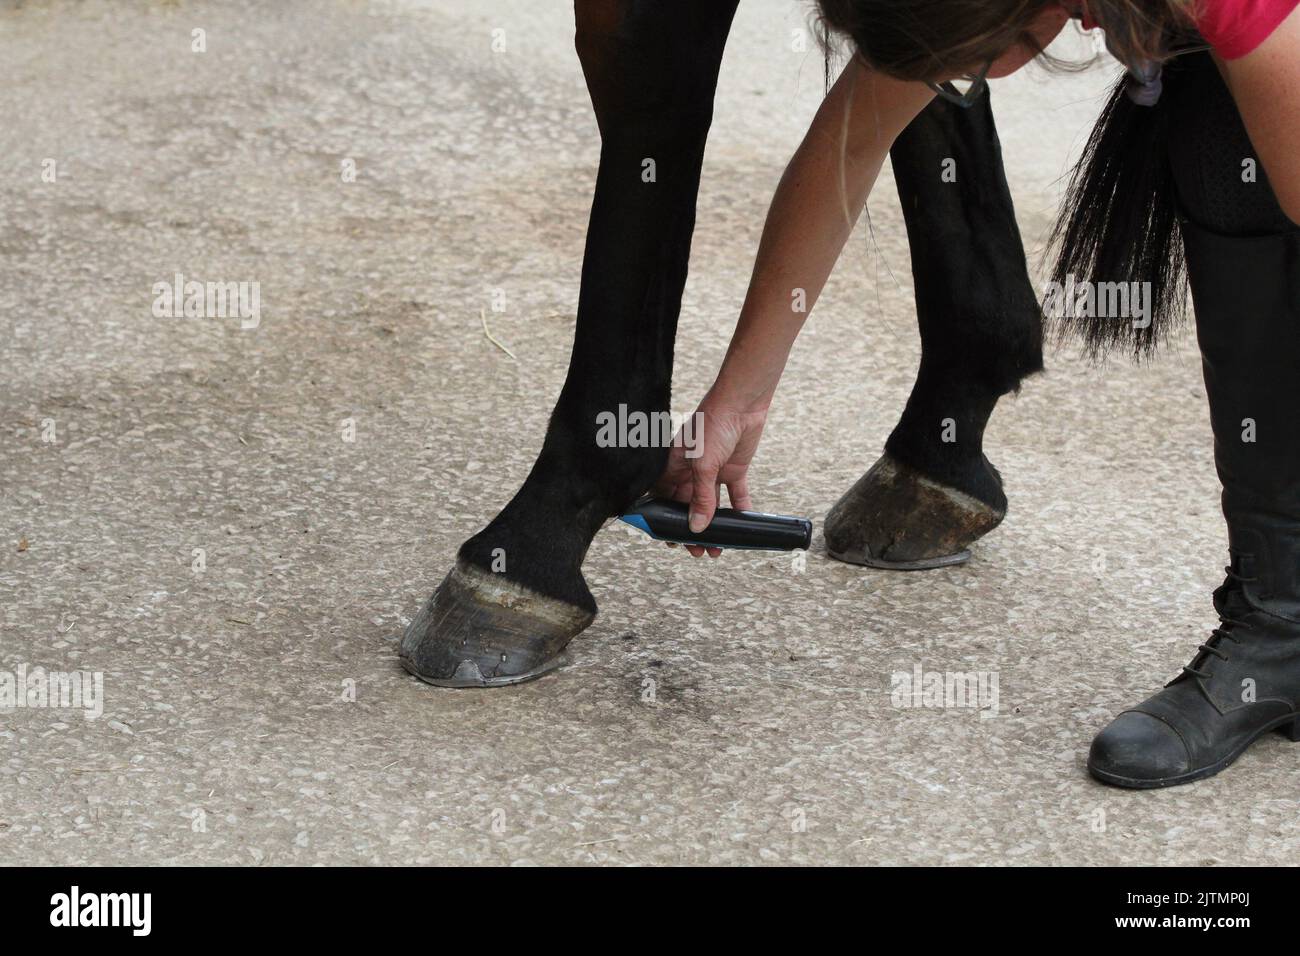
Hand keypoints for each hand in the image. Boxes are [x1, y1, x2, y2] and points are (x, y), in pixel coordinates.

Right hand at [655, 395, 767, 557]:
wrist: (741, 403)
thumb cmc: (712, 424)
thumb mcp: (703, 464)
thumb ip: (700, 497)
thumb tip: (696, 527)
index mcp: (673, 466)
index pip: (664, 499)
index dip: (665, 520)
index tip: (670, 540)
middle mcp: (690, 471)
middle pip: (687, 507)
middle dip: (691, 529)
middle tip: (696, 550)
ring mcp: (712, 471)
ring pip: (710, 506)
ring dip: (713, 526)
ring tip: (716, 548)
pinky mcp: (733, 470)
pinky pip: (734, 495)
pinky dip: (737, 511)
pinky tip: (739, 527)